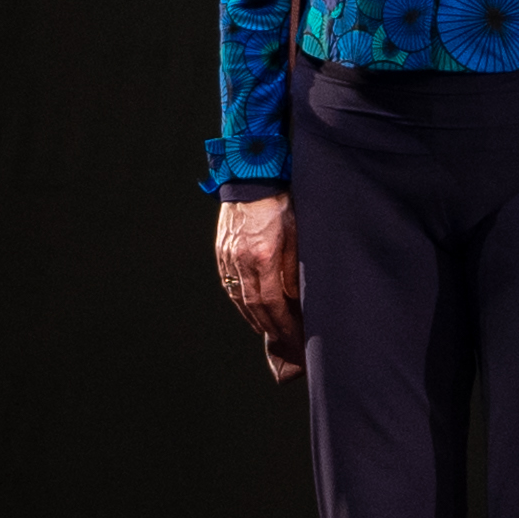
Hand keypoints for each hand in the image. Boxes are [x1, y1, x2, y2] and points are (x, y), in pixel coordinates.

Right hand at [216, 193, 303, 381]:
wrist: (251, 178)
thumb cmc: (280, 203)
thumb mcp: (296, 233)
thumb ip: (293, 267)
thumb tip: (294, 297)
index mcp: (263, 256)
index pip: (272, 301)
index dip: (282, 322)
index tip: (294, 335)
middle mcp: (242, 260)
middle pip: (253, 304)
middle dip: (269, 325)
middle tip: (283, 339)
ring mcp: (228, 256)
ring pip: (238, 296)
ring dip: (253, 316)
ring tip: (266, 329)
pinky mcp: (222, 250)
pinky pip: (229, 283)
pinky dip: (239, 300)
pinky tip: (248, 308)